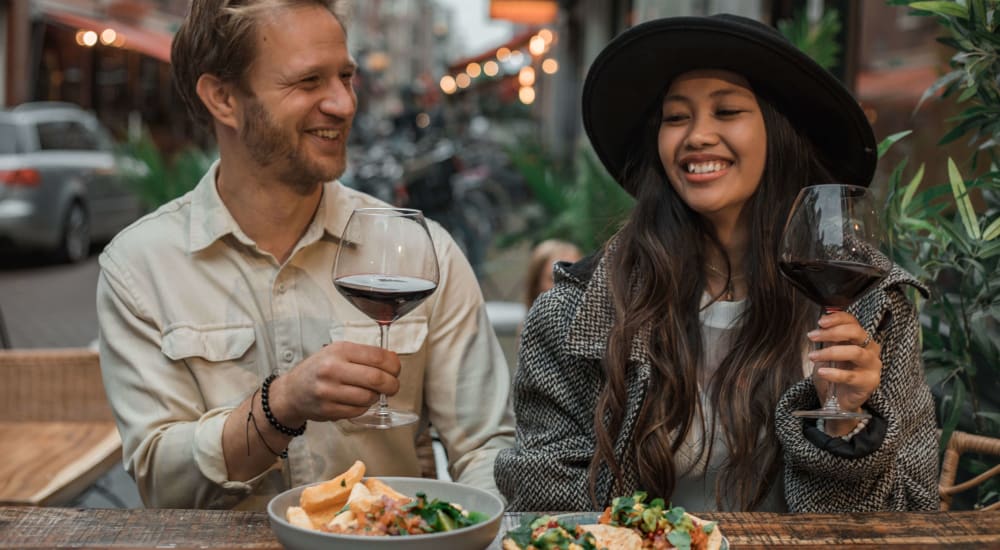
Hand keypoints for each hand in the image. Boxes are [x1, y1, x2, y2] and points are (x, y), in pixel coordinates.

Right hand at [268, 341, 401, 423]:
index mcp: (339, 351)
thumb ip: (364, 355)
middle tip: (393, 386)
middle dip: (392, 384)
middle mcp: (333, 369)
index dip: (394, 365)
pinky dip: (364, 407)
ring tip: (372, 392)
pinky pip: (358, 410)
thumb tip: (393, 362)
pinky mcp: (328, 410)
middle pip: (377, 379)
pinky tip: (358, 400)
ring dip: (377, 397)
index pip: (377, 356)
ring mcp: (329, 391)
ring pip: (369, 397)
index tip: (396, 369)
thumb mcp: (337, 352)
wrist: (292, 391)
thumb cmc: (319, 369)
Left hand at [807, 310, 881, 433]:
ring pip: (855, 352)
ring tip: (813, 356)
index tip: (820, 322)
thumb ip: (827, 341)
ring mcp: (872, 365)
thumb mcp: (827, 354)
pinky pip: (851, 376)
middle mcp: (870, 349)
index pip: (853, 322)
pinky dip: (834, 373)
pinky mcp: (870, 382)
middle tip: (812, 336)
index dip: (837, 318)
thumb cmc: (834, 374)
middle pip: (856, 333)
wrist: (839, 401)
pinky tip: (822, 371)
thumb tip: (819, 328)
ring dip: (831, 352)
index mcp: (860, 339)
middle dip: (832, 332)